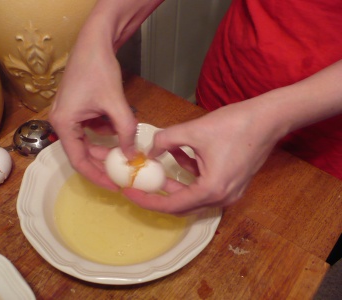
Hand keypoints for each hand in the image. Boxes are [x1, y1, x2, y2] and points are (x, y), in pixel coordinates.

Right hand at [49, 41, 137, 190]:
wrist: (94, 42)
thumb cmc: (99, 69)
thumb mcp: (116, 104)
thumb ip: (125, 131)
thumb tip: (132, 155)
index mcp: (63, 124)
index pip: (78, 161)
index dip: (97, 176)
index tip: (114, 185)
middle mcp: (60, 122)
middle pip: (82, 153)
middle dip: (104, 162)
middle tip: (123, 172)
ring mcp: (68, 116)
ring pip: (88, 141)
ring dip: (106, 146)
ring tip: (125, 150)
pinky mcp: (76, 110)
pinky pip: (90, 129)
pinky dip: (105, 132)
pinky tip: (118, 128)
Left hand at [122, 99, 284, 213]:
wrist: (268, 118)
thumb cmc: (234, 124)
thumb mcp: (192, 130)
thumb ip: (165, 141)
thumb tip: (150, 152)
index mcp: (211, 189)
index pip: (172, 206)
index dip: (148, 200)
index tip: (130, 193)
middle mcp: (222, 198)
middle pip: (182, 206)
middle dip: (159, 195)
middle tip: (139, 186)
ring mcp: (230, 193)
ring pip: (193, 196)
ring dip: (174, 185)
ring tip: (156, 171)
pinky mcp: (233, 184)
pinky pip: (204, 187)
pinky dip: (190, 176)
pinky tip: (180, 156)